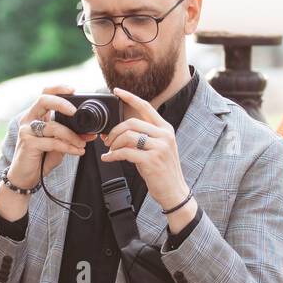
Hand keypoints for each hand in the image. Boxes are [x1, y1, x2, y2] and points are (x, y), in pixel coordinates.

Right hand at [0, 86, 96, 220]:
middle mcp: (28, 120)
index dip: (58, 89)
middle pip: (43, 100)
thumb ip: (70, 137)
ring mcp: (27, 131)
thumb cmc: (40, 159)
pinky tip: (77, 151)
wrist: (25, 178)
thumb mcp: (58, 145)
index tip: (73, 90)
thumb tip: (90, 134)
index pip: (44, 94)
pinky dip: (68, 147)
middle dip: (62, 103)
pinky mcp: (28, 144)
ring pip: (53, 126)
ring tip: (83, 144)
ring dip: (72, 135)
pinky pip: (53, 142)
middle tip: (75, 112)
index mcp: (35, 116)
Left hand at [100, 87, 195, 227]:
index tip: (117, 90)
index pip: (146, 107)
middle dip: (115, 131)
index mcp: (165, 129)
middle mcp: (164, 135)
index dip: (130, 97)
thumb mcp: (157, 148)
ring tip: (111, 151)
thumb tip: (119, 131)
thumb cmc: (161, 170)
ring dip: (114, 144)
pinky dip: (113, 155)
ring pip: (128, 136)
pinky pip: (125, 152)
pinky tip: (108, 159)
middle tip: (108, 141)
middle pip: (132, 123)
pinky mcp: (152, 160)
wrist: (173, 191)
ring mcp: (159, 147)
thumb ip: (143, 137)